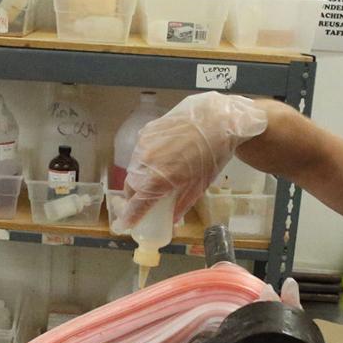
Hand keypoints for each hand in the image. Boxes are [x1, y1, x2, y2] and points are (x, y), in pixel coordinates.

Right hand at [113, 92, 267, 231]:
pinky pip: (140, 151)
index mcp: (158, 180)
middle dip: (135, 196)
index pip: (137, 203)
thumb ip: (181, 205)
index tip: (126, 224)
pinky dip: (145, 159)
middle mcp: (145, 163)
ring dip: (140, 176)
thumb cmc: (211, 155)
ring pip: (134, 167)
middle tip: (145, 200)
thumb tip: (172, 220)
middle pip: (131, 186)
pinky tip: (161, 156)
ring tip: (156, 176)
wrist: (216, 119)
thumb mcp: (199, 186)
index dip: (131, 215)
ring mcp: (143, 144)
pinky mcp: (146, 131)